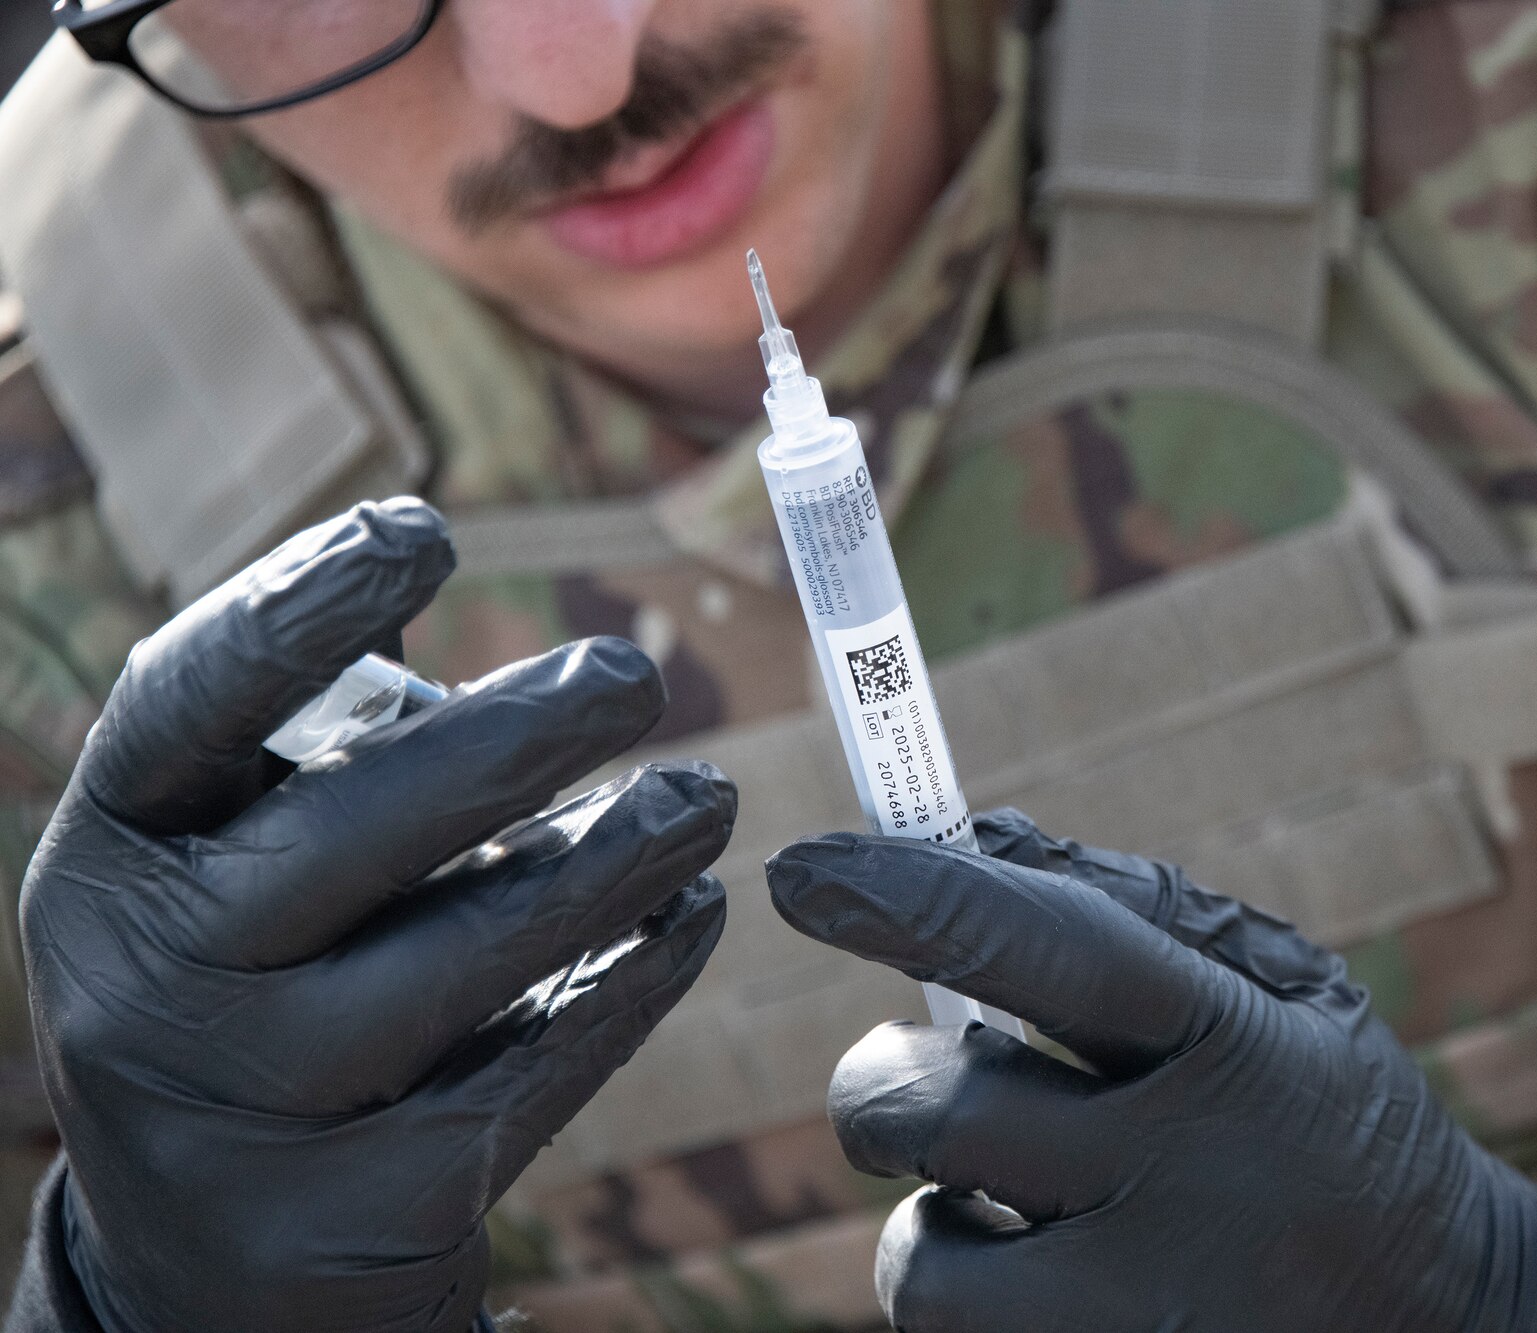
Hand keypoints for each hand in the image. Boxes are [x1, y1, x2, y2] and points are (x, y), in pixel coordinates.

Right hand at [23, 500, 734, 1332]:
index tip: (422, 527)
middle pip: (349, 832)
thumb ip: (325, 764)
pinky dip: (629, 983)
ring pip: (464, 957)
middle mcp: (145, 984)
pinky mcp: (359, 1205)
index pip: (184, 708)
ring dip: (612, 863)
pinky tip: (691, 919)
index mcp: (110, 861)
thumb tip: (488, 630)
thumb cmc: (258, 993)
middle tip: (631, 676)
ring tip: (705, 797)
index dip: (297, 608)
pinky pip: (530, 1069)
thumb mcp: (232, 876)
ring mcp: (245, 1110)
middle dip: (515, 742)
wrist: (220, 1258)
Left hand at [767, 810, 1536, 1332]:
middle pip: (936, 1117)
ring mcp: (1152, 1323)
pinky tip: (1050, 1282)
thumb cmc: (1329, 1118)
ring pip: (920, 1267)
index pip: (1046, 951)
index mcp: (1236, 1050)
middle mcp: (1191, 1192)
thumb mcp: (1286, 990)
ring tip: (1008, 1203)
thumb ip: (1136, 908)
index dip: (911, 898)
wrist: (1454, 1319)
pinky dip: (976, 1303)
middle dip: (882, 1082)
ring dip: (929, 1218)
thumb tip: (973, 839)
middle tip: (912, 1071)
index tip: (801, 868)